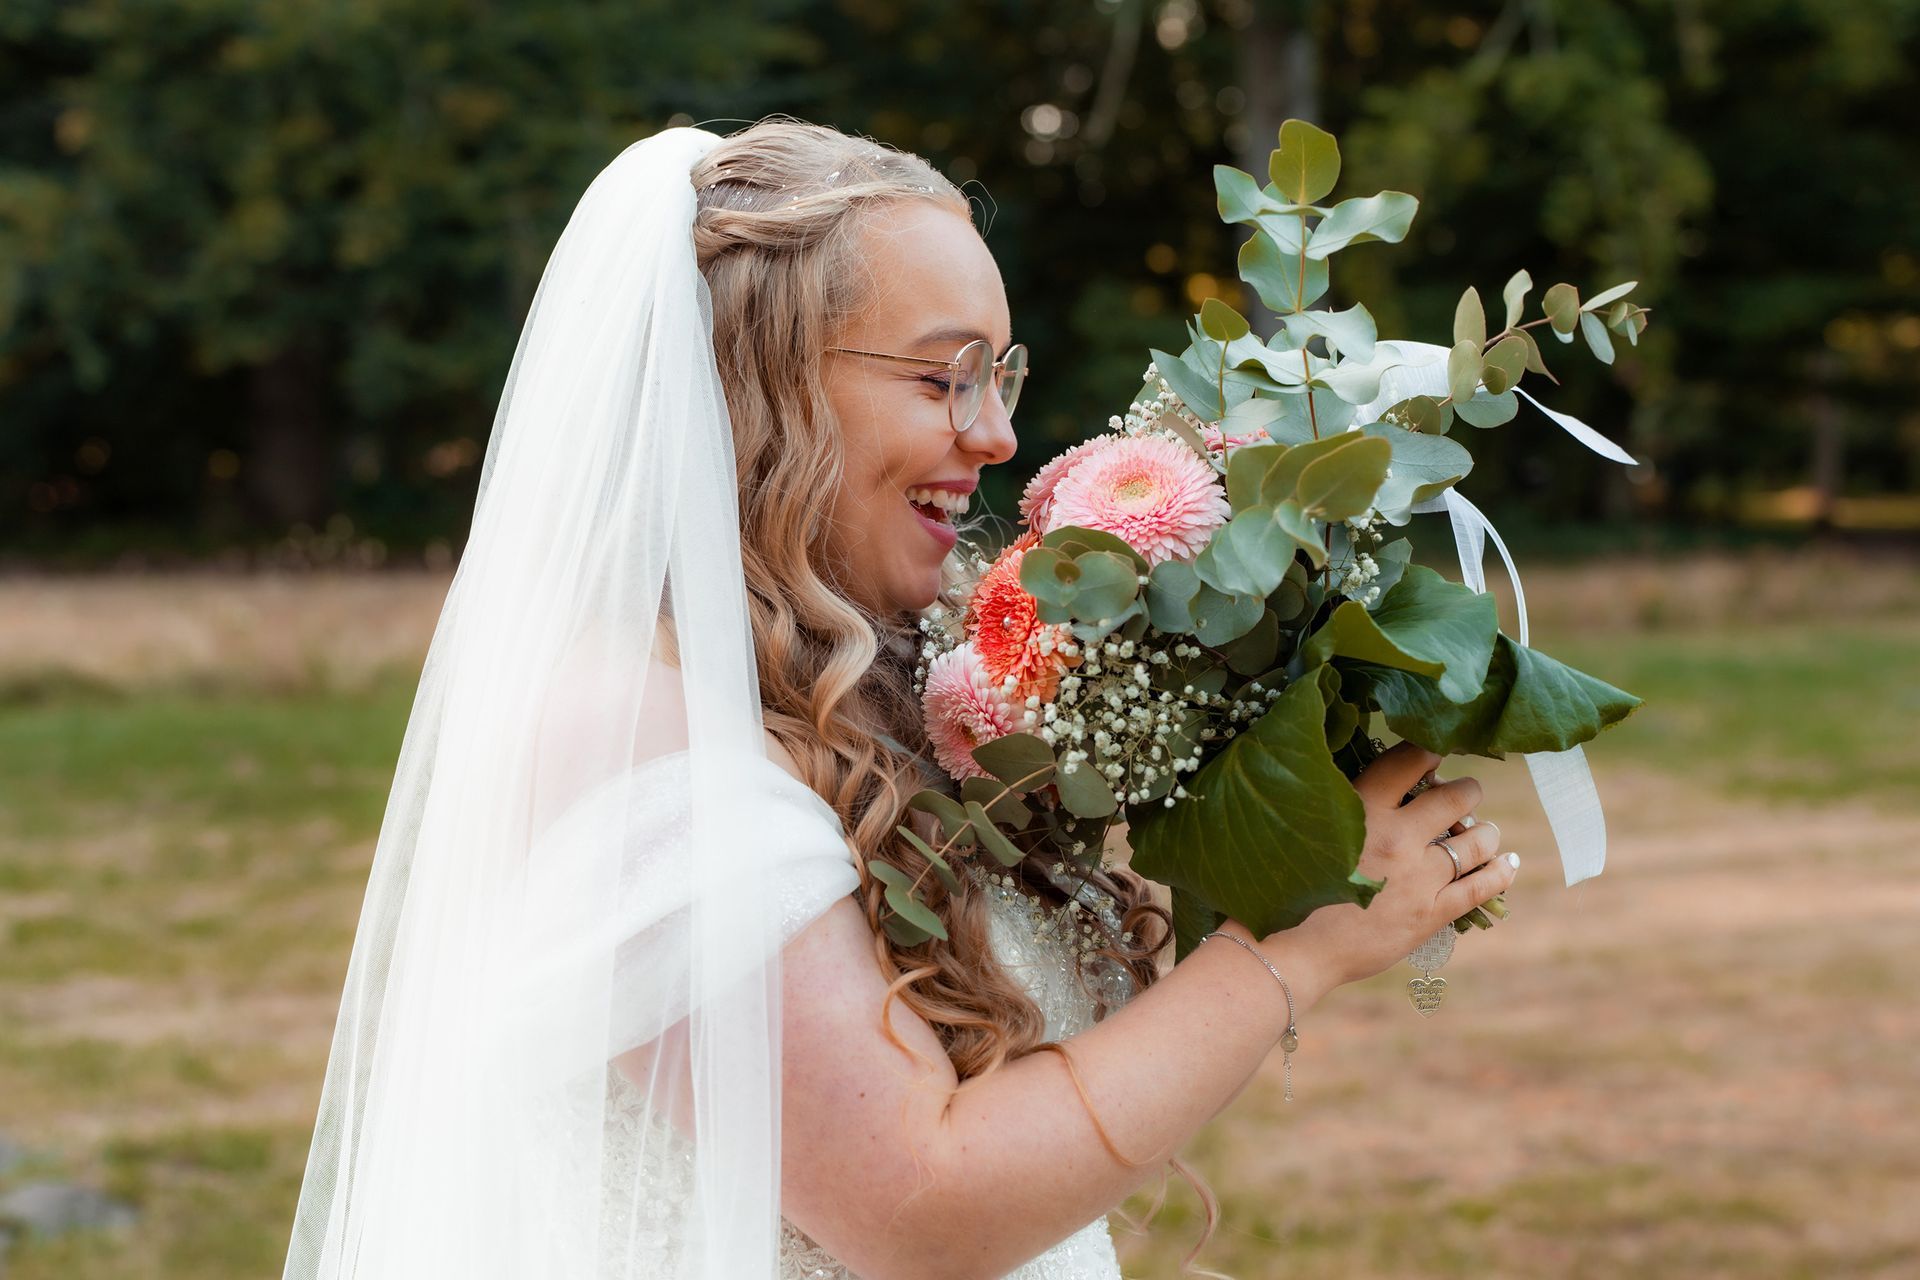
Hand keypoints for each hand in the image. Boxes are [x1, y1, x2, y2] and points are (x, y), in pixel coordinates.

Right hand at [1260, 742, 1517, 990]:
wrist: (1290, 947)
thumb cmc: (1289, 885)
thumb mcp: (1310, 828)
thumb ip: (1344, 806)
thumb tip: (1377, 787)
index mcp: (1361, 807)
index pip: (1409, 760)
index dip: (1430, 750)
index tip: (1436, 750)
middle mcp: (1397, 835)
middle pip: (1453, 798)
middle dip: (1466, 792)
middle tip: (1466, 792)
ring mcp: (1418, 875)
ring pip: (1474, 841)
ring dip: (1485, 833)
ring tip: (1486, 832)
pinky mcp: (1431, 912)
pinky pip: (1480, 886)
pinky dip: (1499, 872)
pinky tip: (1507, 864)